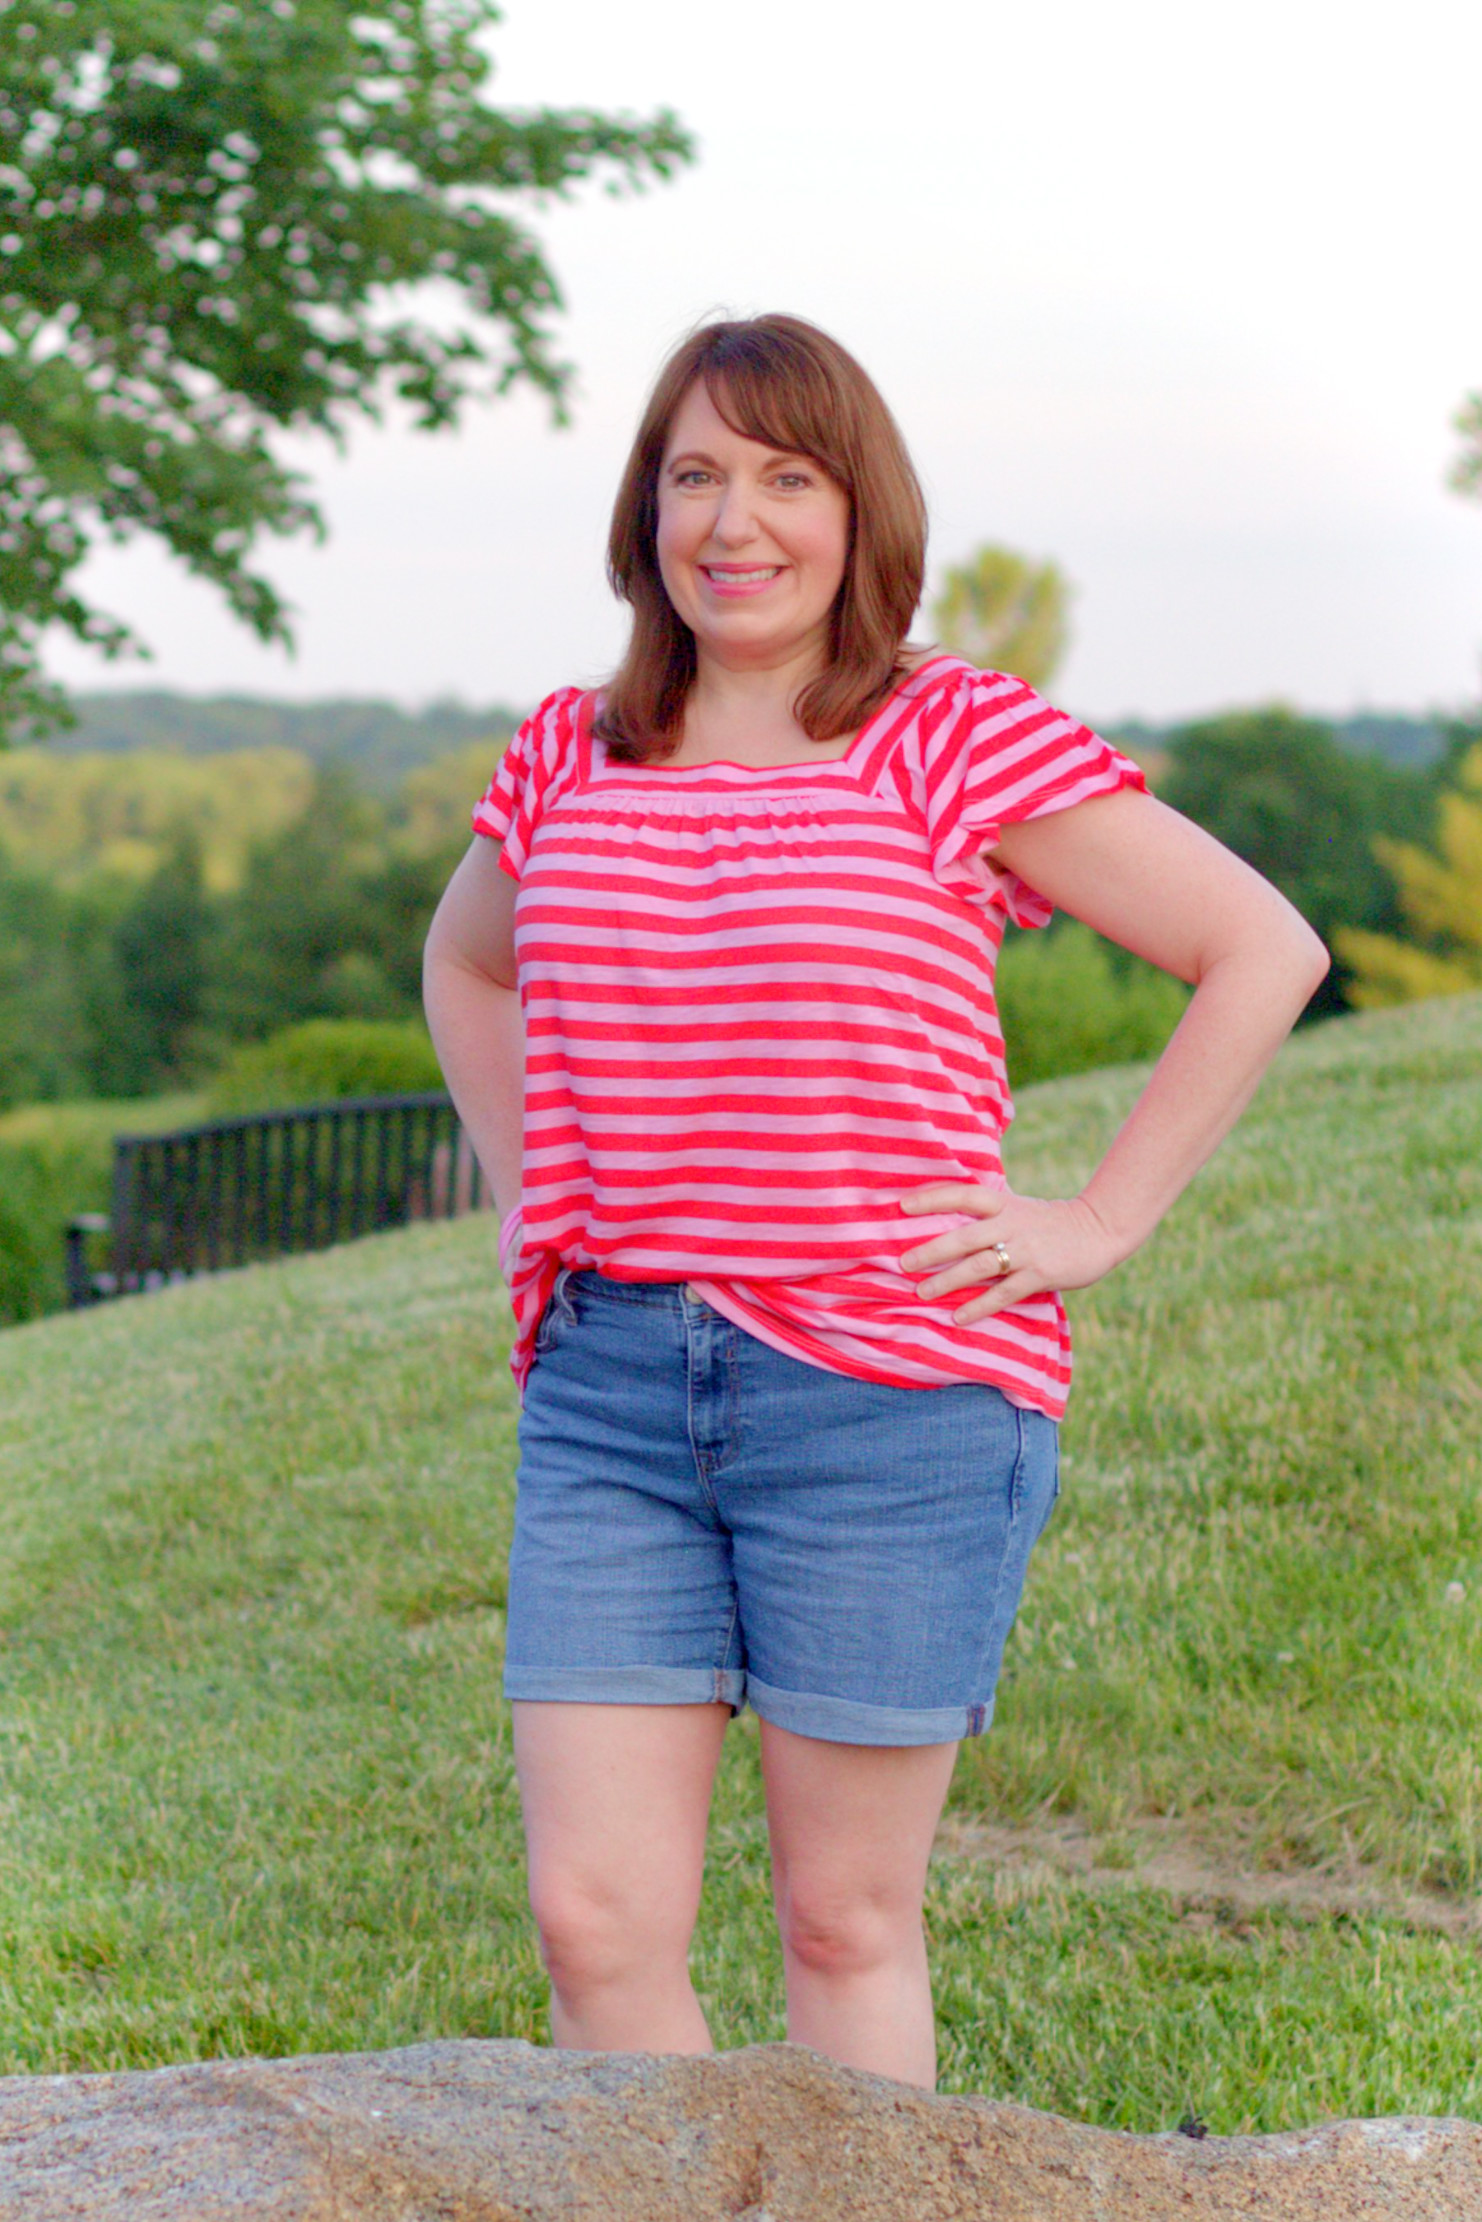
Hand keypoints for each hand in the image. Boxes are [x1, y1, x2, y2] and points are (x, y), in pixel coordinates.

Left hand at [897, 1182, 1126, 1323]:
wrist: (1098, 1231)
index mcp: (1005, 1203)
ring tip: (922, 1292)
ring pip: (980, 1265)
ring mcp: (1026, 1251)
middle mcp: (1012, 1224)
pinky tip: (958, 1317)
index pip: (963, 1195)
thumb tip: (946, 1224)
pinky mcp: (1039, 1275)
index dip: (933, 1199)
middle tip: (904, 1263)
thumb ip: (989, 1215)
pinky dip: (979, 1306)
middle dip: (932, 1250)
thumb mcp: (1019, 1208)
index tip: (903, 1206)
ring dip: (948, 1280)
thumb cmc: (1049, 1222)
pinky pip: (1003, 1293)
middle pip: (965, 1236)